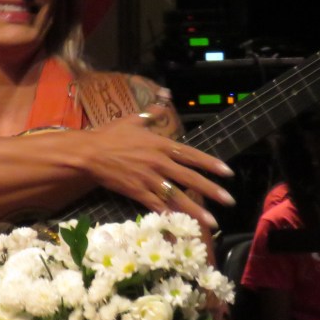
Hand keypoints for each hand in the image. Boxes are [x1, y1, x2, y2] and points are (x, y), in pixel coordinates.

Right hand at [85, 105, 234, 227]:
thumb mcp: (133, 120)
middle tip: (229, 200)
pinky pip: (157, 205)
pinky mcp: (137, 192)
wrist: (89, 153)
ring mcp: (148, 179)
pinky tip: (181, 224)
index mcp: (161, 144)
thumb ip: (152, 112)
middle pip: (190, 178)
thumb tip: (165, 95)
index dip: (211, 164)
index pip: (192, 155)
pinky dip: (169, 214)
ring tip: (212, 222)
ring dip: (195, 210)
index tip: (228, 172)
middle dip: (211, 190)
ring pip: (177, 196)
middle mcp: (159, 163)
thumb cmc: (110, 135)